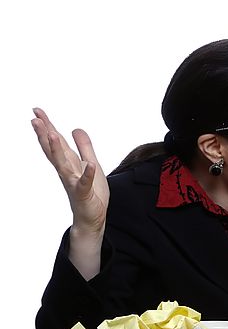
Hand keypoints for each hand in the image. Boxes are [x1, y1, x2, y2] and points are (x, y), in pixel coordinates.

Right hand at [32, 108, 108, 278]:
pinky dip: (87, 175)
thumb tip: (75, 128)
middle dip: (45, 135)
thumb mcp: (90, 163)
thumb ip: (84, 147)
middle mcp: (67, 172)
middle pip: (54, 151)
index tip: (36, 111)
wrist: (92, 217)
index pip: (56, 142)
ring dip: (58, 151)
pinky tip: (90, 165)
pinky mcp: (85, 194)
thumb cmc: (91, 192)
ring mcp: (74, 183)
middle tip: (34, 119)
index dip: (47, 127)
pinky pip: (85, 184)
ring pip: (64, 165)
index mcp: (69, 163)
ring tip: (54, 135)